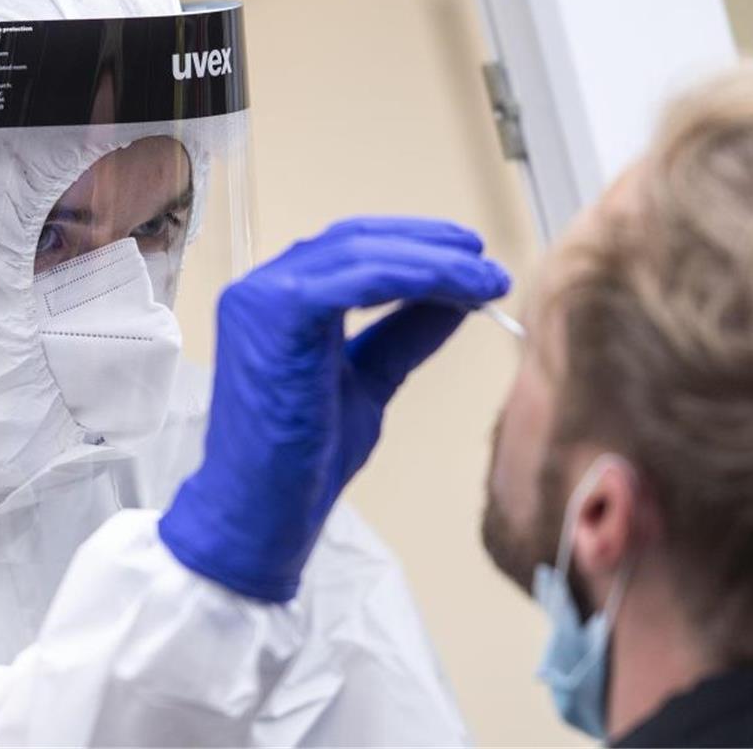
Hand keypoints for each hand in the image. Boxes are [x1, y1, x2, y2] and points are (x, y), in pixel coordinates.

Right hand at [158, 217, 510, 600]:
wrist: (264, 511)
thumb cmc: (304, 457)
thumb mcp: (370, 380)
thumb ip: (403, 335)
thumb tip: (456, 300)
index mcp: (279, 300)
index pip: (353, 250)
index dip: (416, 247)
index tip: (473, 262)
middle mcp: (263, 287)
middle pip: (359, 241)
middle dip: (433, 247)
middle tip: (490, 268)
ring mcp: (263, 295)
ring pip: (363, 252)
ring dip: (436, 261)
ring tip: (487, 281)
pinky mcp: (276, 311)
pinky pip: (358, 279)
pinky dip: (415, 277)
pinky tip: (457, 289)